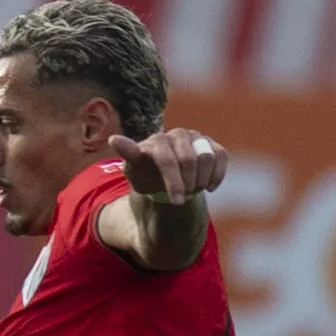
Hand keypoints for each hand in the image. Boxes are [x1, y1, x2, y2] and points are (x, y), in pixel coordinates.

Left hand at [108, 127, 225, 206]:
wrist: (163, 178)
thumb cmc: (146, 174)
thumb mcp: (134, 170)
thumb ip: (128, 155)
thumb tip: (114, 138)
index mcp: (157, 140)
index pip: (166, 158)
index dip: (174, 181)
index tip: (176, 201)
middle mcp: (177, 134)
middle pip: (189, 160)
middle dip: (187, 184)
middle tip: (181, 198)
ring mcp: (196, 137)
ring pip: (207, 157)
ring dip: (201, 180)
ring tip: (191, 190)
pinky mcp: (212, 144)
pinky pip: (221, 157)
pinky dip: (216, 175)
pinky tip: (208, 187)